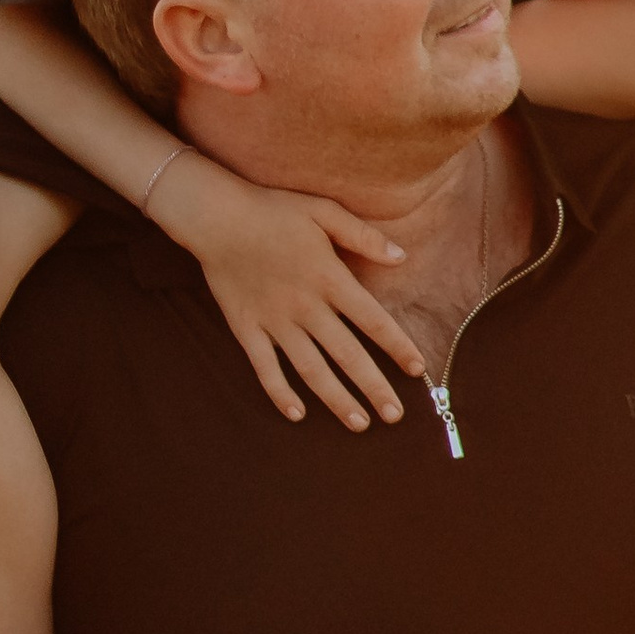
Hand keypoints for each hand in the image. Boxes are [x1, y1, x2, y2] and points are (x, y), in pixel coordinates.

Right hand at [150, 155, 427, 431]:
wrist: (216, 216)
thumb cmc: (274, 210)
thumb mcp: (324, 211)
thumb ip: (363, 236)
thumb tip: (402, 257)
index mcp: (329, 278)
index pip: (373, 320)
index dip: (398, 346)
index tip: (418, 369)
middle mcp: (306, 306)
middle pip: (347, 355)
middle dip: (373, 387)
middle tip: (395, 415)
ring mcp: (274, 321)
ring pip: (311, 370)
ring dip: (336, 399)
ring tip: (359, 423)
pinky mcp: (247, 329)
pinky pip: (265, 368)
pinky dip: (280, 392)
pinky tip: (297, 414)